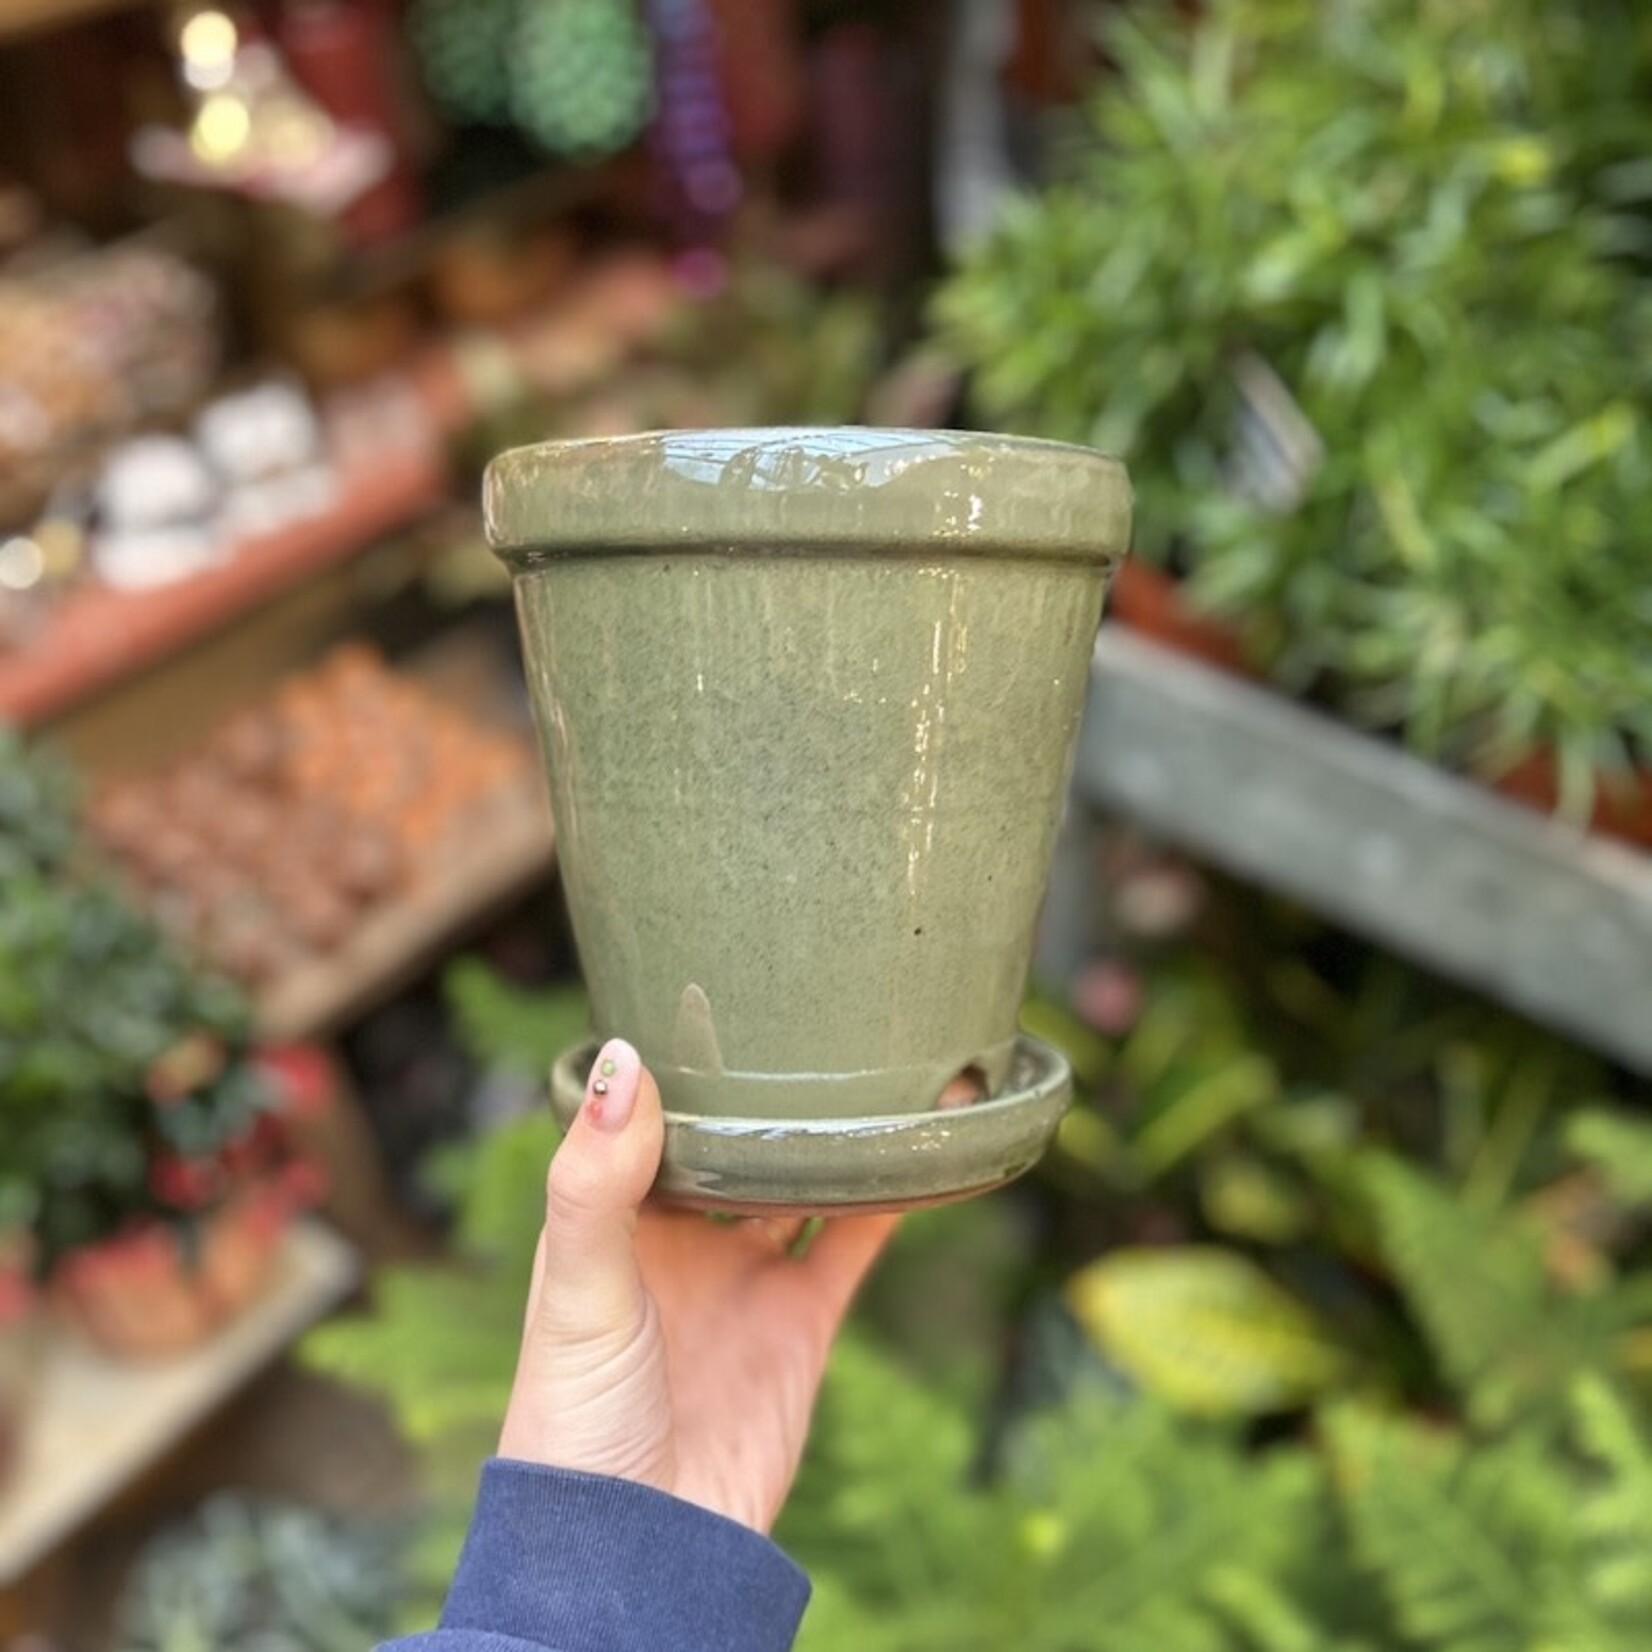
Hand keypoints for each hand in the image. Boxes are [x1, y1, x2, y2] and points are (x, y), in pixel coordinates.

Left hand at [498, 1038, 897, 1533]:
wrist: (642, 1553)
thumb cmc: (575, 1424)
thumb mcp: (575, 1290)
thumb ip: (594, 1182)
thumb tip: (628, 1060)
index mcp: (615, 1214)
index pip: (651, 1111)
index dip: (682, 1052)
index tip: (719, 980)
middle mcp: (683, 1234)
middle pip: (736, 1133)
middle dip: (771, 1080)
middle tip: (818, 997)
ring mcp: (746, 1273)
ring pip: (803, 1177)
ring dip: (839, 1126)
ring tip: (887, 1058)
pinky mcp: (801, 1320)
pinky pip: (856, 1241)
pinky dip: (893, 1197)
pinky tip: (929, 1147)